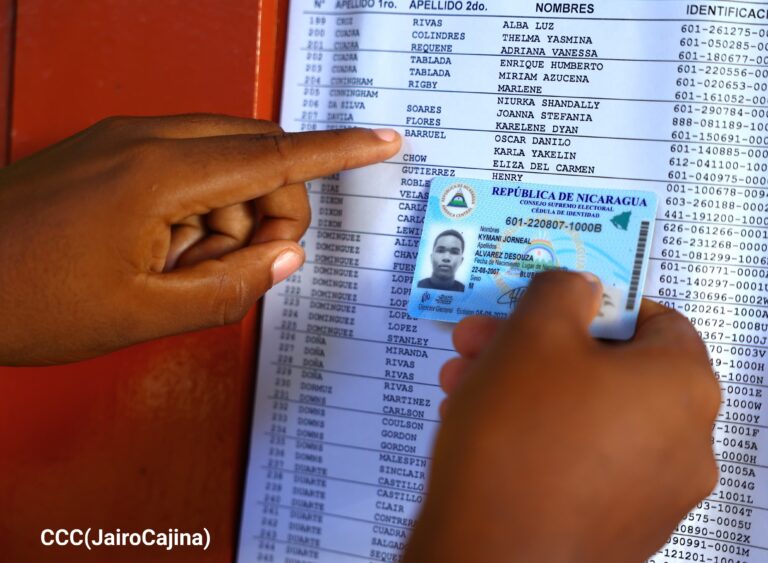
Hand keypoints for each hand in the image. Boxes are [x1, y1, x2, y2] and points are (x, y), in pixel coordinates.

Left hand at [0, 115, 400, 364]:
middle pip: (256, 155)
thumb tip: (284, 260)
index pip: (275, 157)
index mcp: (160, 174)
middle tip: (247, 265)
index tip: (382, 141)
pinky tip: (158, 251)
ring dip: (228, 217)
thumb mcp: (142, 313)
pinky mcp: (110, 153)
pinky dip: (194, 210)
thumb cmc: (23, 297)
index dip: (338, 152)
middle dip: (273, 208)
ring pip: (222, 164)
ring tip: (178, 268)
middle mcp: (145, 140)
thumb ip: (230, 288)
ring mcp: (123, 141)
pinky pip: (184, 169)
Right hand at [404, 271, 719, 562]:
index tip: (550, 305)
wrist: (489, 555)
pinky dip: (538, 435)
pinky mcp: (614, 528)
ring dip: (527, 389)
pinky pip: (579, 460)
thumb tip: (579, 288)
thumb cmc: (519, 440)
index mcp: (682, 386)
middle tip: (485, 340)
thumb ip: (562, 291)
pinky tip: (484, 428)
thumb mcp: (533, 334)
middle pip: (608, 369)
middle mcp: (684, 444)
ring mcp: (651, 494)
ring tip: (467, 384)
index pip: (657, 319)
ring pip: (585, 415)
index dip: (597, 302)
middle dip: (536, 346)